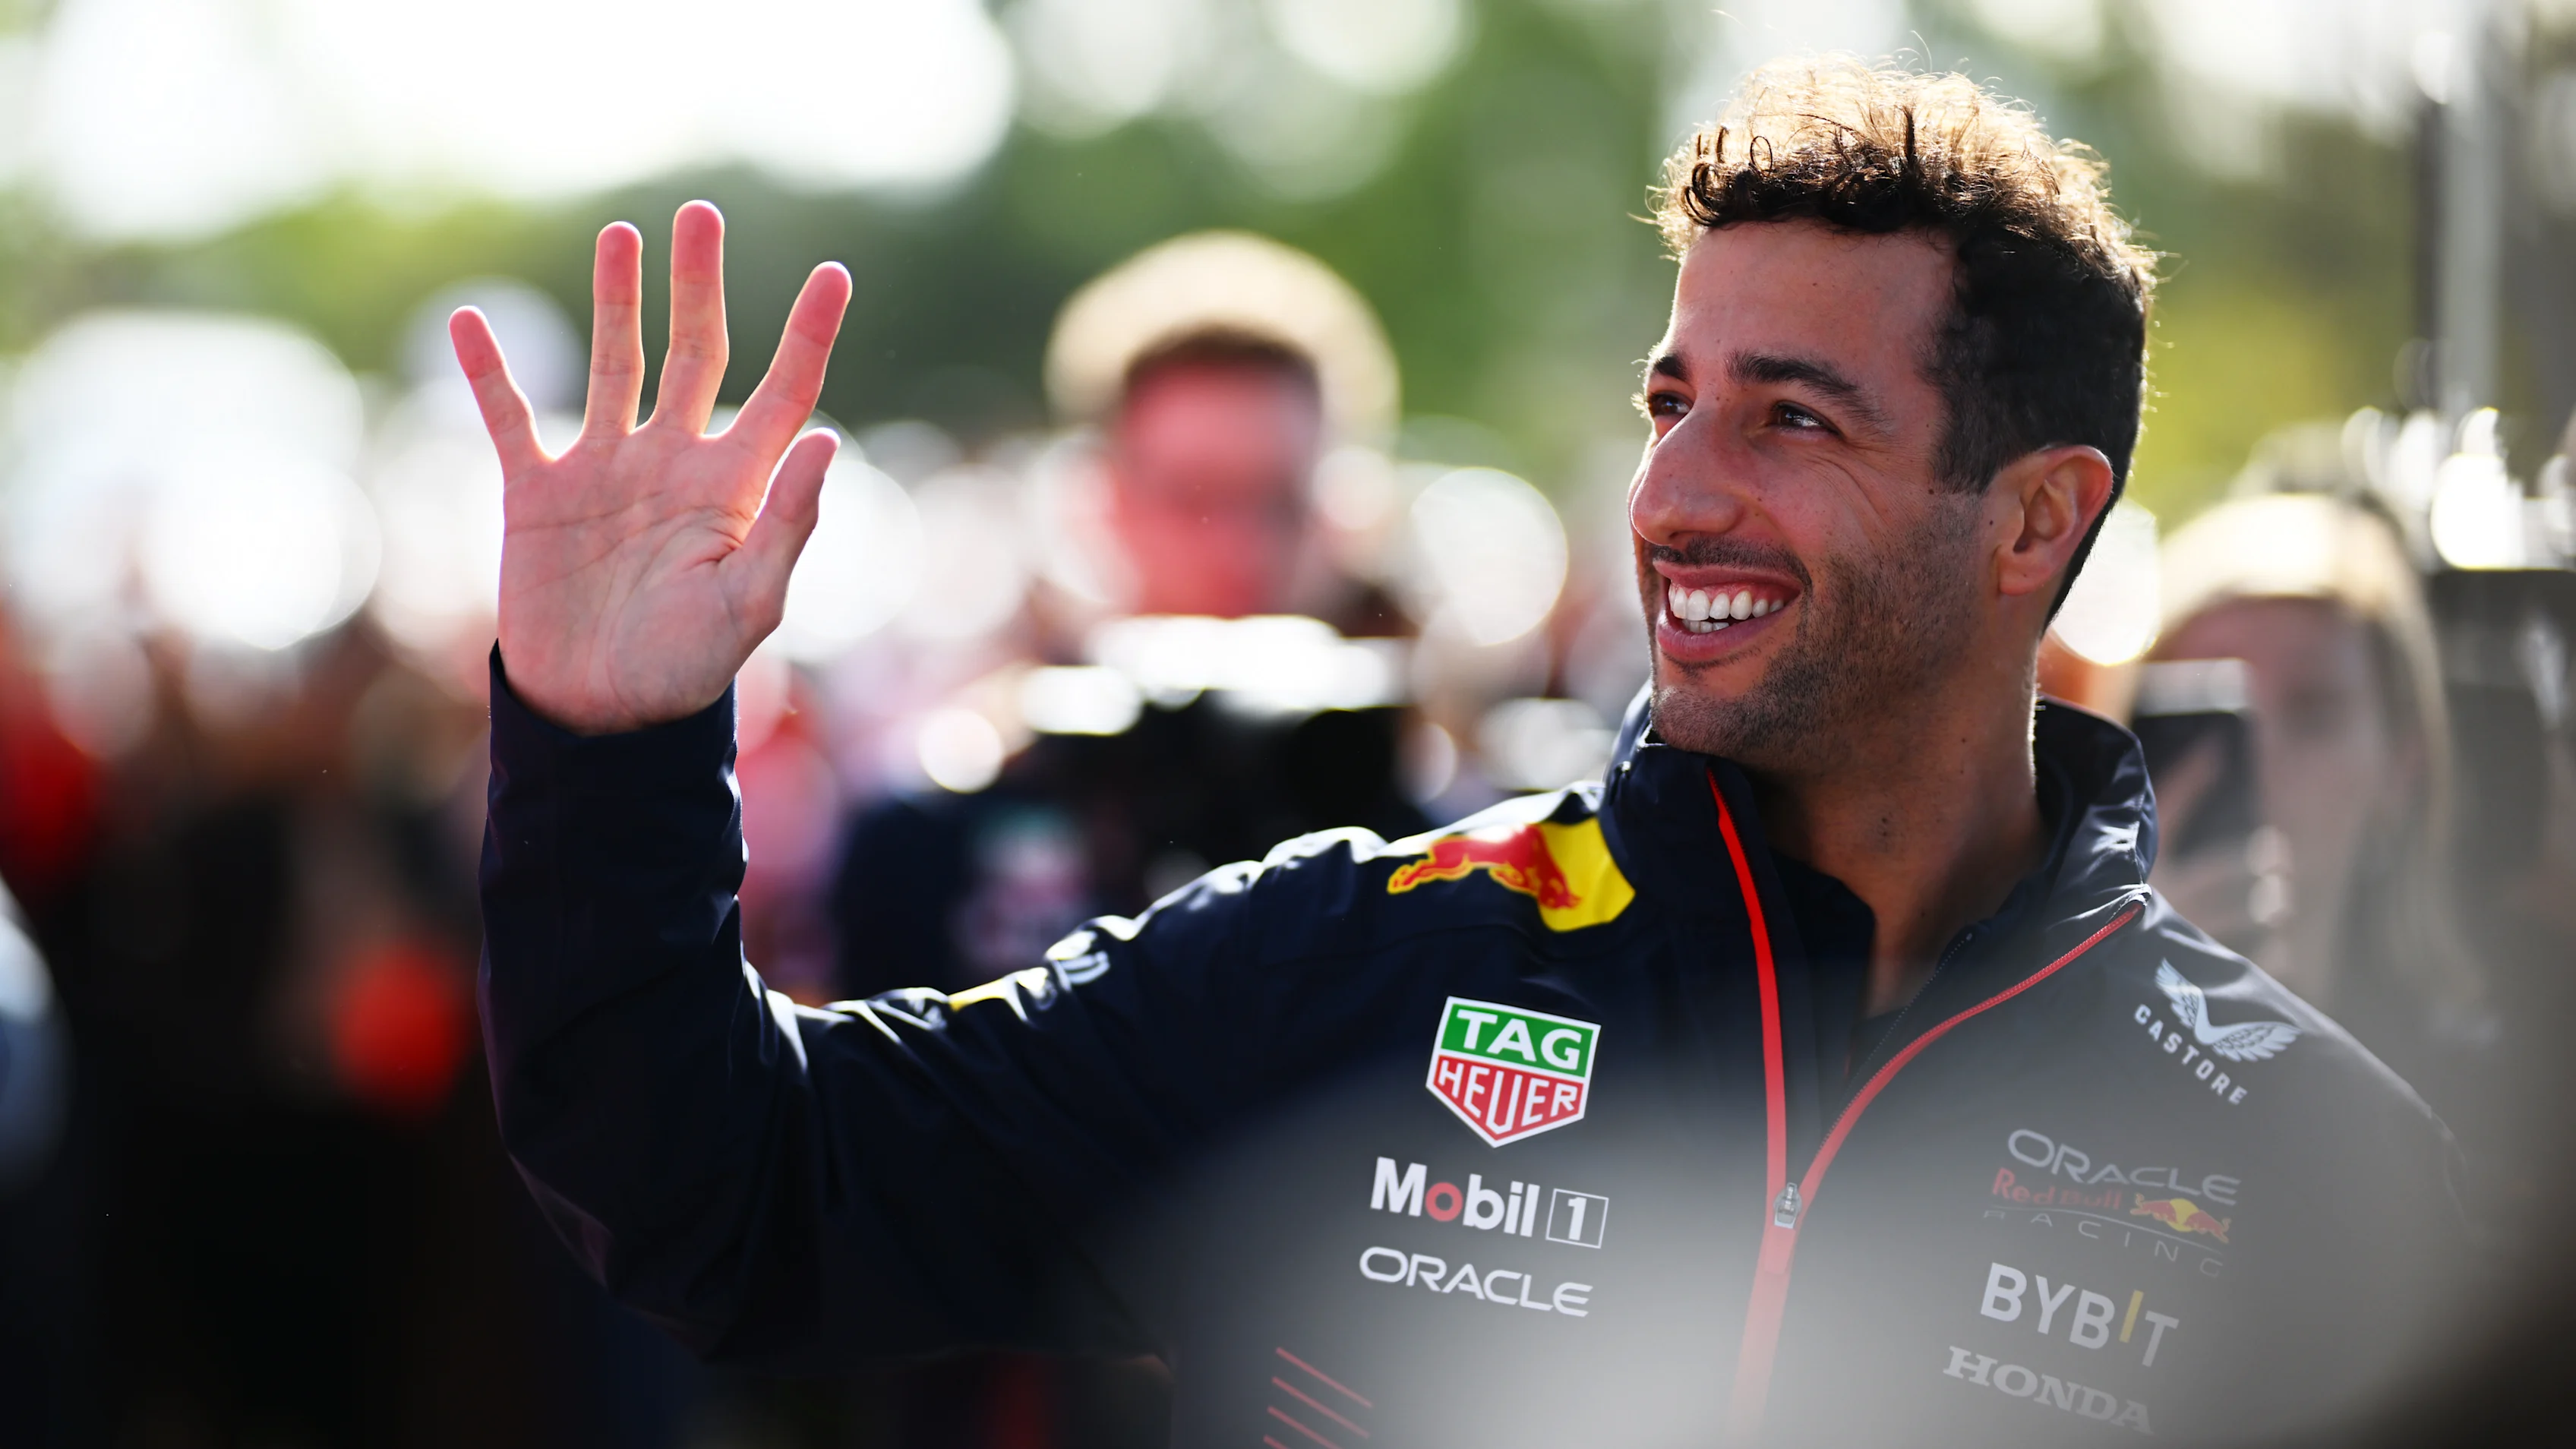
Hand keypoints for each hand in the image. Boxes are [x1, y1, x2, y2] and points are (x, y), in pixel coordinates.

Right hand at [452, 201, 852, 734]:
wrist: (600, 718)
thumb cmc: (685, 671)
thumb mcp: (750, 604)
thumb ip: (787, 523)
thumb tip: (831, 438)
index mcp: (733, 486)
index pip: (783, 391)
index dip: (809, 333)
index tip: (835, 273)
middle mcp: (672, 463)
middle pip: (693, 352)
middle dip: (698, 284)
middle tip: (701, 214)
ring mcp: (603, 471)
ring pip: (612, 363)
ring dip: (616, 299)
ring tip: (621, 234)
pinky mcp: (537, 494)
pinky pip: (508, 418)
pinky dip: (487, 372)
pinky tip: (468, 320)